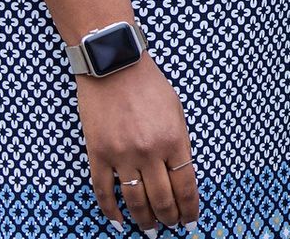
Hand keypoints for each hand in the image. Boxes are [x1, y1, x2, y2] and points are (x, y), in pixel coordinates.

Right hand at [77, 56, 198, 231]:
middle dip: (169, 218)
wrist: (115, 67)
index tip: (190, 222)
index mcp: (175, 140)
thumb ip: (179, 143)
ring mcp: (122, 155)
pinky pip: (103, 191)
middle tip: (171, 227)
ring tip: (150, 230)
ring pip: (135, 200)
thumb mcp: (176, 112)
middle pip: (162, 198)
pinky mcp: (98, 154)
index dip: (189, 209)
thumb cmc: (149, 86)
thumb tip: (180, 175)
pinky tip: (118, 221)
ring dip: (144, 219)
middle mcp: (150, 151)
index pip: (186, 186)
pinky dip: (110, 211)